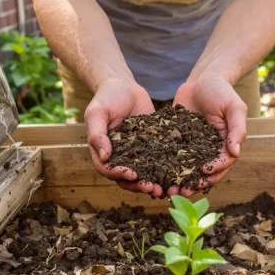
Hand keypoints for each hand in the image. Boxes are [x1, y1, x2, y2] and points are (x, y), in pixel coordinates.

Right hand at [85, 79, 162, 196]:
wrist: (125, 86)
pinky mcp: (152, 147)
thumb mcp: (97, 112)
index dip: (120, 175)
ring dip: (154, 183)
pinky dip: (166, 170)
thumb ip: (97, 134)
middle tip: (153, 188)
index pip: (108, 170)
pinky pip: (159, 161)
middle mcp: (120, 157)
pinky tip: (177, 174)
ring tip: (166, 188)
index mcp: (103, 152)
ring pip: (144, 174)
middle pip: (127, 178)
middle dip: (139, 185)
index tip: (133, 175)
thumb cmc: (106, 98)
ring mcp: (137, 154)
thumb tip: (104, 158)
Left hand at [170, 75, 247, 196]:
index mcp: (225, 146)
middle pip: (203, 174)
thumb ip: (236, 129)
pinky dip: (163, 170)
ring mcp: (192, 149)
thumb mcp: (234, 108)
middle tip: (182, 191)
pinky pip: (170, 159)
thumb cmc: (221, 91)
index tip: (202, 172)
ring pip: (186, 171)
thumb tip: (235, 153)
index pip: (222, 164)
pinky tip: (153, 176)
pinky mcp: (176, 143)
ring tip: (167, 191)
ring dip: (178, 183)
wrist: (201, 80)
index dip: (213, 171)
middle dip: (194, 184)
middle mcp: (208, 151)